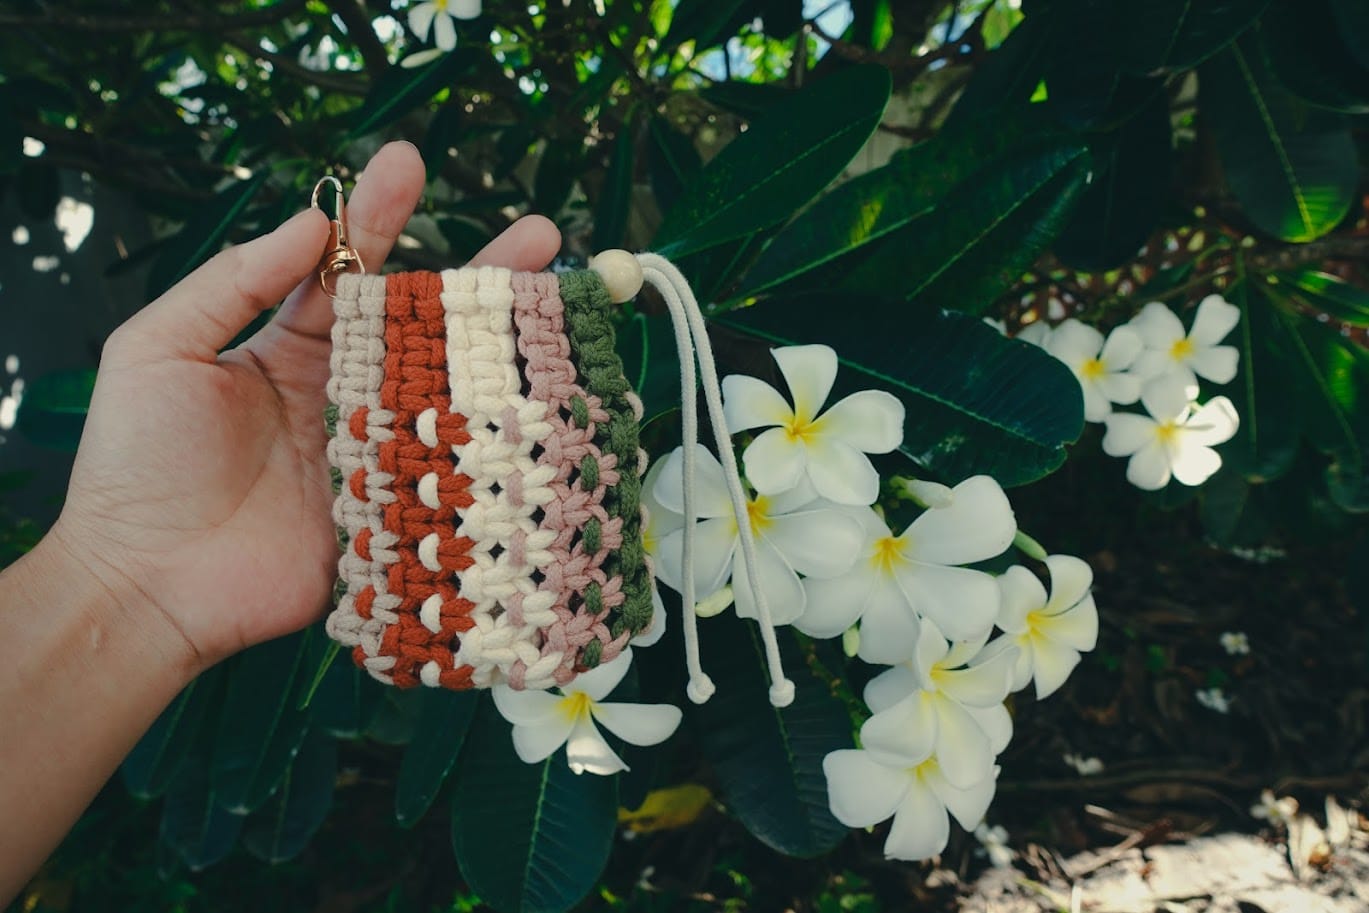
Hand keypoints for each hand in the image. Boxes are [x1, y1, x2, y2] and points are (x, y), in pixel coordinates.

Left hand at [49, 141, 561, 671]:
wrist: (147, 583)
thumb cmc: (137, 463)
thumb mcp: (160, 349)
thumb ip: (232, 282)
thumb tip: (308, 224)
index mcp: (290, 350)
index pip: (348, 271)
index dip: (378, 217)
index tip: (409, 163)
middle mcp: (344, 393)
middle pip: (422, 323)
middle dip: (480, 273)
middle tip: (540, 233)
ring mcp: (376, 450)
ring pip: (450, 386)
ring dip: (503, 345)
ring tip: (558, 302)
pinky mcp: (395, 506)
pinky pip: (450, 465)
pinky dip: (495, 434)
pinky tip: (539, 403)